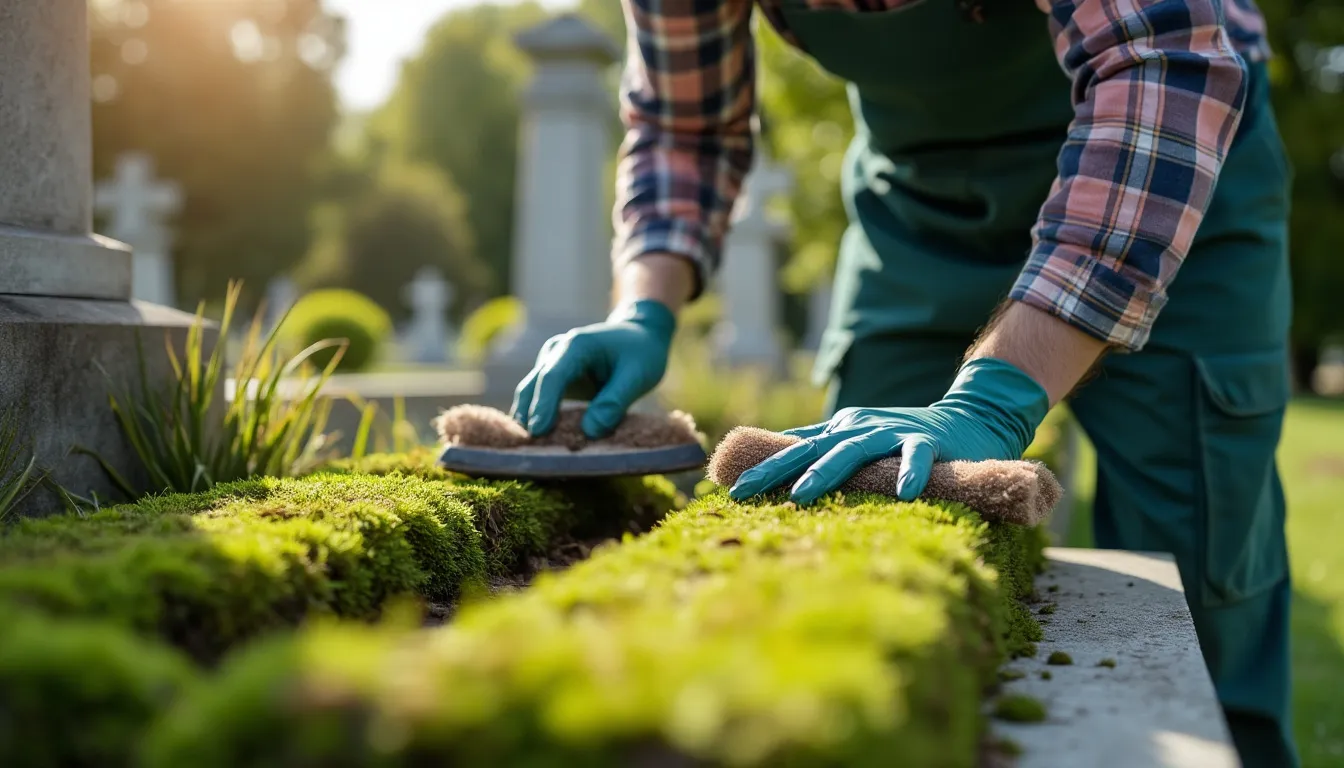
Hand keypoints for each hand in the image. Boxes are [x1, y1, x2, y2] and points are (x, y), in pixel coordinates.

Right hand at [510, 299, 675, 438]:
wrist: (639, 337)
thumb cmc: (641, 354)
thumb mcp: (637, 376)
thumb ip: (614, 403)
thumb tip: (588, 432)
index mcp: (576, 345)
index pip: (553, 376)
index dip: (543, 405)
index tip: (539, 432)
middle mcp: (556, 352)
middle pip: (533, 387)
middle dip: (530, 418)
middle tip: (531, 451)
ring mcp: (550, 365)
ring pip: (529, 396)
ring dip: (530, 422)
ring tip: (535, 453)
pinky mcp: (551, 381)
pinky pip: (537, 402)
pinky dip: (538, 421)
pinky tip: (542, 446)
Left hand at [727, 357, 1049, 504]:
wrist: (969, 418)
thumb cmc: (905, 439)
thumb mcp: (860, 441)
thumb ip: (826, 450)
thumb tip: (781, 460)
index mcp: (841, 430)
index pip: (794, 448)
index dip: (763, 466)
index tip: (729, 488)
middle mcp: (860, 427)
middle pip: (811, 448)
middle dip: (776, 470)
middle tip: (745, 492)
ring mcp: (892, 432)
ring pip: (854, 449)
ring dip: (827, 471)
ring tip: (801, 495)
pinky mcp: (928, 442)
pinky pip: (916, 456)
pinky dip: (910, 473)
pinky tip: (904, 494)